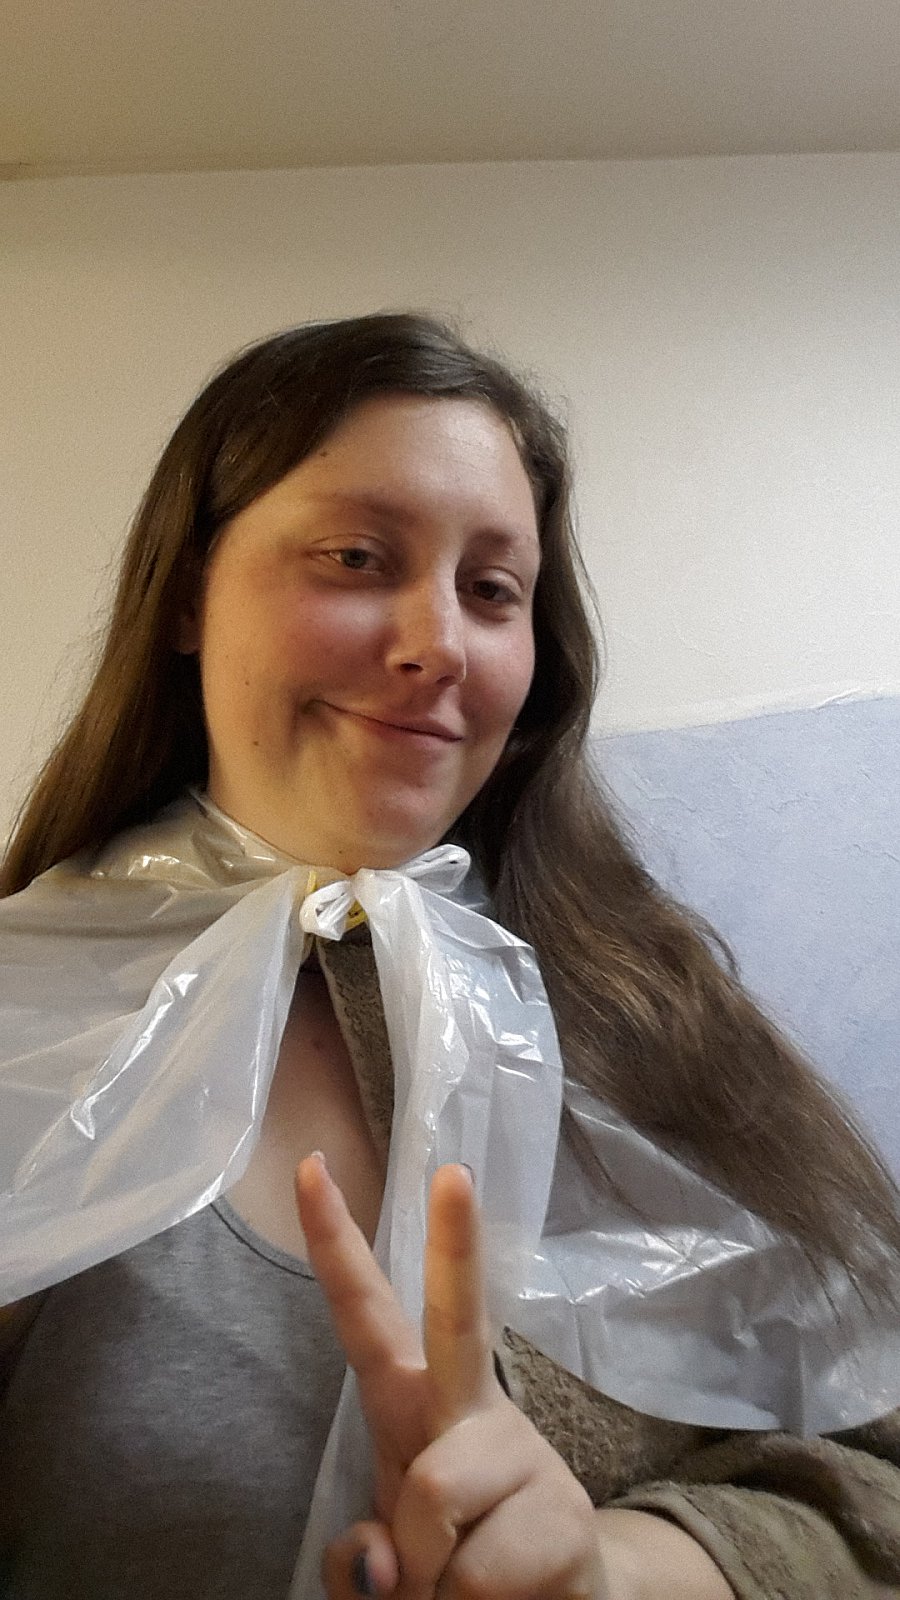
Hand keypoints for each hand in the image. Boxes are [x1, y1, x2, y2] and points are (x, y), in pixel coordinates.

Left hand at [295, 1154, 609, 1598]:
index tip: (310, 1167)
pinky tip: (502, 1599)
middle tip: (456, 1172)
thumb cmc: (456, 1564)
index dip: (333, 1244)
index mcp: (412, 1403)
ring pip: (434, 1496)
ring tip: (455, 1588)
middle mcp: (469, 1410)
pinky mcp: (563, 1514)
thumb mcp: (387, 1562)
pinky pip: (475, 1573)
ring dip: (426, 1574)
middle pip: (458, 1320)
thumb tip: (383, 1560)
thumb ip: (359, 1560)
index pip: (364, 1315)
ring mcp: (520, 1454)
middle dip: (455, 1245)